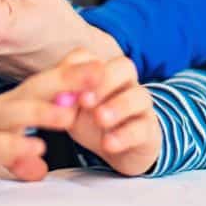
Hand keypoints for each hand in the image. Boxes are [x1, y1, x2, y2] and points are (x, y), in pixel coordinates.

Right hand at [0, 51, 102, 192]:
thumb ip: (21, 152)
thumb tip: (44, 161)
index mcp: (7, 107)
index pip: (41, 84)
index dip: (70, 74)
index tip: (100, 63)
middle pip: (33, 92)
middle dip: (66, 82)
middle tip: (96, 75)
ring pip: (14, 118)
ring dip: (43, 114)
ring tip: (69, 114)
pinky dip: (13, 152)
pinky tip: (34, 155)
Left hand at [65, 51, 161, 176]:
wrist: (119, 149)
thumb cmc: (91, 122)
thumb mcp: (73, 110)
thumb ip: (63, 101)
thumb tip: (57, 97)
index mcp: (102, 72)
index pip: (92, 57)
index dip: (77, 66)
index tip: (62, 84)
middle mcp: (125, 83)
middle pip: (124, 67)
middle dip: (104, 81)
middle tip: (84, 100)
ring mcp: (140, 106)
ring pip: (139, 96)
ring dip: (118, 106)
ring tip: (100, 119)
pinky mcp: (148, 131)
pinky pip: (142, 128)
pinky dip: (124, 136)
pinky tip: (108, 144)